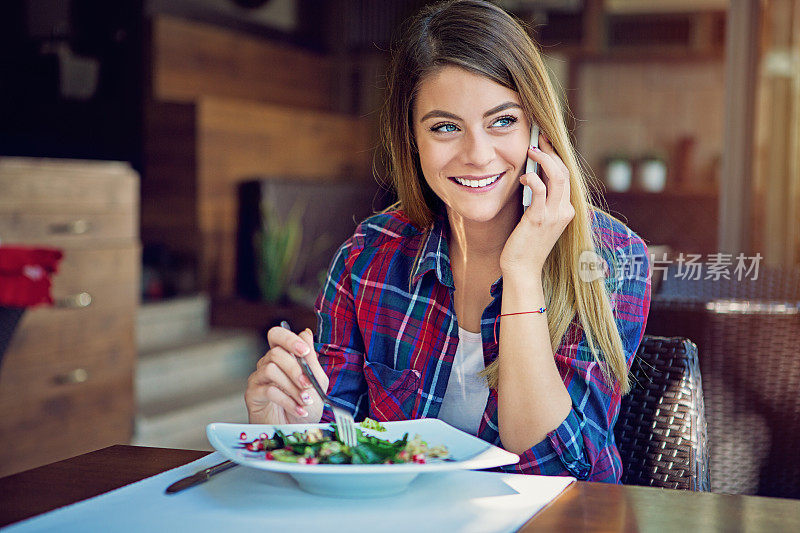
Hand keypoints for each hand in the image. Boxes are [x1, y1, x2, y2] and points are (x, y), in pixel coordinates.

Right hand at [244, 326, 328, 423]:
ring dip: (292, 387)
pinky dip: (287, 400)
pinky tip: (298, 409)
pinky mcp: (253, 394)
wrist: (297, 431)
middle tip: (308, 385)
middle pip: (275, 353)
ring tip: (304, 401)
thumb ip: (310, 359)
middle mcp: (268, 364)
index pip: (277, 335)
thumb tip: (306, 333)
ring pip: (270, 369)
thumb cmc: (306, 405)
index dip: (289, 339)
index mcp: (283, 357)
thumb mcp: (316, 381)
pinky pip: (268, 390)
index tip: (304, 351)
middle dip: (295, 369)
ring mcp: (258, 378)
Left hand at [500, 134, 574, 277]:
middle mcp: (565, 211)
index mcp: (567, 209)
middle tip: (537, 139)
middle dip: (551, 152)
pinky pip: (539, 190)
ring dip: (544, 159)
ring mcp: (554, 215)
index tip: (544, 143)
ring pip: (558, 177)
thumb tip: (533, 176)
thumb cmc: (526, 244)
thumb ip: (540, 200)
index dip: (556, 157)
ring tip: (530, 150)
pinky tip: (523, 176)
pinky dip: (532, 179)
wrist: (523, 269)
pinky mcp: (539, 219)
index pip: (566, 176)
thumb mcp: (538, 218)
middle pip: (564, 172)